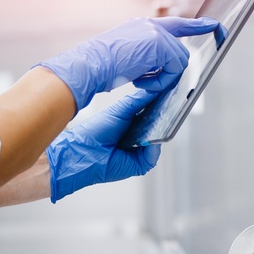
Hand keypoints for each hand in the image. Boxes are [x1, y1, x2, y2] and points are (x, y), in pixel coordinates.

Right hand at [36, 16, 218, 110]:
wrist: (88, 66)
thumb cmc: (99, 67)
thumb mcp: (125, 58)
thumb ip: (145, 57)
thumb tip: (161, 70)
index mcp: (141, 27)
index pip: (175, 24)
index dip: (195, 25)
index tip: (214, 25)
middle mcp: (150, 25)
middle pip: (180, 51)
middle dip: (169, 70)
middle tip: (145, 80)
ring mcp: (156, 33)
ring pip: (179, 62)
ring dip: (162, 78)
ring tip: (139, 81)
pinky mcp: (159, 44)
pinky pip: (175, 69)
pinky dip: (160, 81)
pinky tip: (141, 82)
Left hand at [47, 89, 161, 202]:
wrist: (83, 151)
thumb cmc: (96, 131)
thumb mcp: (121, 110)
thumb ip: (139, 100)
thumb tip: (156, 90)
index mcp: (134, 123)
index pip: (154, 114)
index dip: (162, 105)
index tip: (169, 94)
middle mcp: (139, 137)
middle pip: (159, 127)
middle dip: (164, 118)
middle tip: (170, 107)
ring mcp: (141, 151)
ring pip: (158, 141)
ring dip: (161, 132)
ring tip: (161, 121)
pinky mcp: (140, 164)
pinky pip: (153, 156)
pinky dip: (153, 148)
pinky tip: (151, 139)